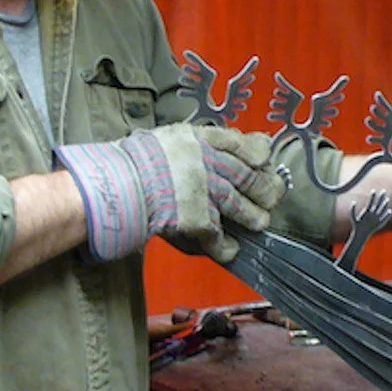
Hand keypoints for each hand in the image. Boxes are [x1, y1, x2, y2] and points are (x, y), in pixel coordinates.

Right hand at [57, 125, 287, 262]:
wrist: (117, 183)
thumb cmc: (129, 161)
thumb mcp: (159, 139)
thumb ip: (183, 145)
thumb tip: (196, 148)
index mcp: (195, 140)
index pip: (235, 142)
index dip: (256, 149)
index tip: (267, 155)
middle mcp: (206, 162)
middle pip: (245, 174)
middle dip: (263, 186)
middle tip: (274, 195)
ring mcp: (204, 190)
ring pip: (238, 204)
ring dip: (253, 216)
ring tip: (261, 223)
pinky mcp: (197, 218)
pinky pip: (218, 235)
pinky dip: (226, 246)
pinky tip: (232, 251)